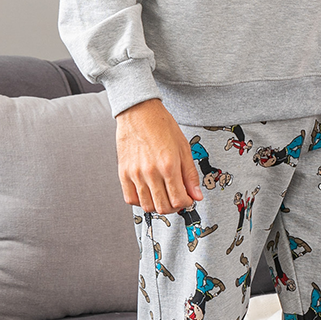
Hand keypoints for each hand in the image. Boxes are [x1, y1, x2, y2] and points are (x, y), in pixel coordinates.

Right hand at [116, 98, 202, 214]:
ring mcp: (135, 174)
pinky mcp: (123, 173)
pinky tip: (148, 192)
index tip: (188, 198)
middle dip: (174, 207)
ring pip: (147, 206)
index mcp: (168, 166)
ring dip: (158, 205)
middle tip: (177, 198)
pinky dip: (141, 201)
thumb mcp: (183, 147)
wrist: (139, 111)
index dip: (186, 203)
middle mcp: (150, 172)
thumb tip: (197, 195)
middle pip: (163, 207)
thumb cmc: (161, 125)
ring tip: (164, 195)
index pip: (179, 200)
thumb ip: (190, 174)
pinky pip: (130, 199)